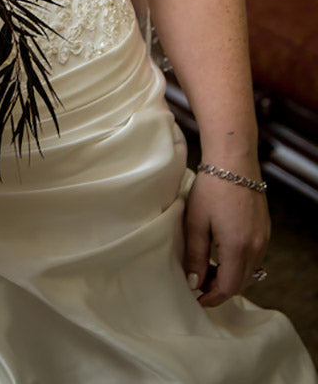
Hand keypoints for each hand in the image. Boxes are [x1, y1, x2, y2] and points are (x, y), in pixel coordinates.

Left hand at [183, 170, 269, 306]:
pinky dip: (239, 263)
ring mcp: (263, 238)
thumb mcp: (196, 221)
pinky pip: (254, 257)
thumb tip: (194, 281)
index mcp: (237, 247)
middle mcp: (256, 246)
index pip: (229, 287)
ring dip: (231, 276)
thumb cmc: (212, 188)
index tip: (197, 298)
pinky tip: (222, 253)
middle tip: (199, 282)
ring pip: (250, 271)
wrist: (234, 161)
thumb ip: (195, 254)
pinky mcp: (265, 229)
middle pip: (242, 283)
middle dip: (220, 288)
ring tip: (207, 267)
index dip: (212, 297)